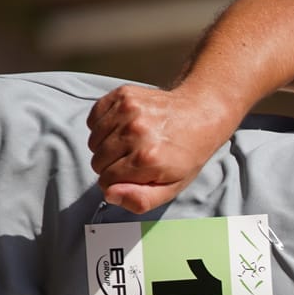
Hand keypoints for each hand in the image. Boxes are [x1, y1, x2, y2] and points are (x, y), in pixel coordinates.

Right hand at [86, 84, 235, 213]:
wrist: (199, 115)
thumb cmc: (185, 154)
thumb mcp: (172, 187)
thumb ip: (141, 199)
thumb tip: (110, 194)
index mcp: (147, 159)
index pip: (106, 181)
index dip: (116, 183)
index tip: (130, 176)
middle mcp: (135, 132)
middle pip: (97, 161)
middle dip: (110, 166)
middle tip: (132, 160)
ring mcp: (128, 110)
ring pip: (93, 141)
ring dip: (105, 146)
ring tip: (128, 144)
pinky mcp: (123, 95)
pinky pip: (93, 118)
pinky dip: (101, 126)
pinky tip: (121, 129)